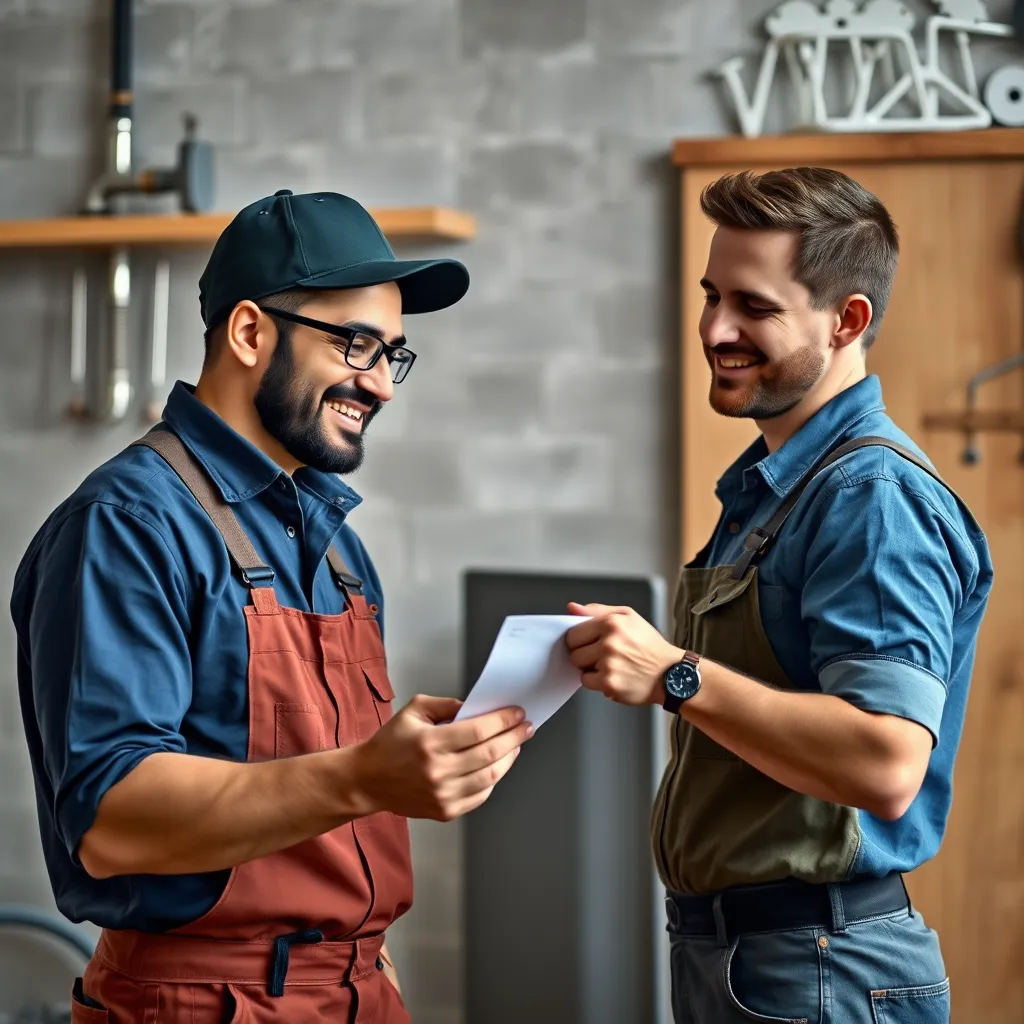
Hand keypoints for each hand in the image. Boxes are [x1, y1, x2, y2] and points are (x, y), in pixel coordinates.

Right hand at [348, 696, 533, 821]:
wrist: (367, 780)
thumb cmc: (390, 743)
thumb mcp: (413, 710)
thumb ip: (446, 705)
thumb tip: (477, 708)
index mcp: (430, 743)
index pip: (478, 730)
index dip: (503, 720)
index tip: (518, 713)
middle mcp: (438, 771)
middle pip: (489, 753)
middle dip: (514, 737)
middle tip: (526, 727)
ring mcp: (442, 795)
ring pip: (490, 776)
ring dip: (508, 758)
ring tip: (515, 745)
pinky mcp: (445, 811)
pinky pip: (480, 795)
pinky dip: (493, 779)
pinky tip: (496, 765)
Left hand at [564, 602, 681, 705]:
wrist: (672, 673)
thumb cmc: (649, 645)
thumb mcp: (628, 616)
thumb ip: (597, 611)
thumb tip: (572, 608)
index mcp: (611, 623)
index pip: (573, 633)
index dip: (580, 639)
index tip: (590, 643)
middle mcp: (609, 643)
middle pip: (573, 652)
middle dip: (584, 654)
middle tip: (603, 655)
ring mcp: (609, 665)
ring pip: (579, 667)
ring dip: (590, 668)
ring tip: (610, 665)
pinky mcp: (609, 684)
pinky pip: (587, 682)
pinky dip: (597, 682)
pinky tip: (614, 676)